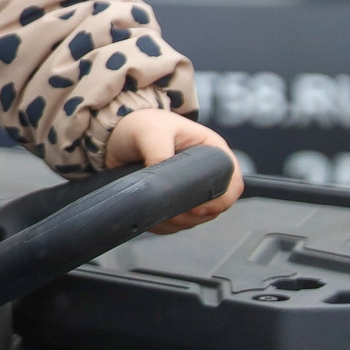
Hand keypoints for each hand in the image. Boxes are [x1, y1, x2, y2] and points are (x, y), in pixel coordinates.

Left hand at [104, 110, 242, 233]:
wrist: (117, 136)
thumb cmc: (140, 125)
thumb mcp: (150, 131)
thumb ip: (159, 151)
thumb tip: (165, 180)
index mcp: (213, 151)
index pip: (232, 183)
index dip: (221, 200)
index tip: (197, 208)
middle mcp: (207, 173)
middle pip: (215, 207)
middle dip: (193, 214)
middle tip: (169, 210)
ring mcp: (192, 190)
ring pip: (196, 219)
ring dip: (177, 221)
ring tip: (155, 208)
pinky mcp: (175, 202)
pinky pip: (176, 224)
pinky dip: (164, 225)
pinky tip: (150, 215)